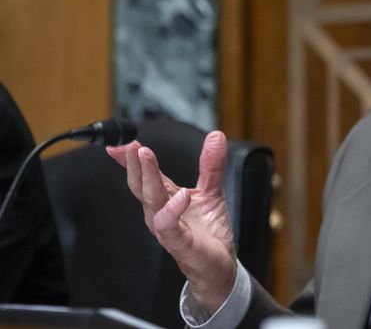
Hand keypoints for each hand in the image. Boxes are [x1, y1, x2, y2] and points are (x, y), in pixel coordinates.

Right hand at [106, 131, 236, 312]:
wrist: (219, 265)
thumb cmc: (208, 230)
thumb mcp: (212, 190)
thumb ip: (212, 164)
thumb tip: (216, 135)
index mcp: (165, 198)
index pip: (144, 175)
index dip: (131, 159)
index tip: (121, 142)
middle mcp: (160, 211)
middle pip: (141, 185)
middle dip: (135, 164)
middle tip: (133, 144)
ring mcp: (167, 227)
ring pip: (151, 201)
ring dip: (147, 178)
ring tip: (146, 156)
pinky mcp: (179, 242)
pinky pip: (170, 225)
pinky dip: (173, 209)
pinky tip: (181, 195)